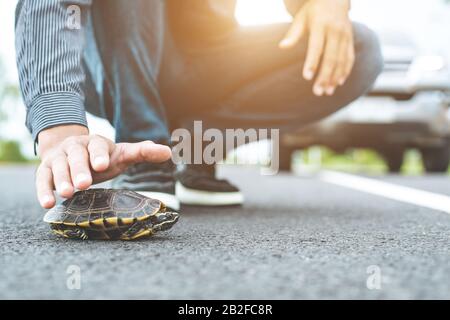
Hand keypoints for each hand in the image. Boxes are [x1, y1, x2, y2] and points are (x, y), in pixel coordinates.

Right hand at [36, 125, 171, 208]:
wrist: (68, 150)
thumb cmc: (101, 157)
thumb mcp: (122, 154)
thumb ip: (142, 153)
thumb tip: (168, 152)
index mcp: (96, 142)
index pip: (98, 146)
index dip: (99, 154)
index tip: (103, 165)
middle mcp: (75, 148)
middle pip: (76, 156)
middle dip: (79, 169)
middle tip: (84, 184)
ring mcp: (58, 158)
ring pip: (58, 167)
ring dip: (62, 180)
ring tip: (68, 193)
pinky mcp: (45, 170)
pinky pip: (42, 179)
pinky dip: (43, 191)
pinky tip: (48, 203)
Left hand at [279, 0, 353, 95]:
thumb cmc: (312, 12)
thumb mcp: (301, 19)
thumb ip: (293, 34)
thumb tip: (282, 47)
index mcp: (321, 25)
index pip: (316, 47)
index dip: (312, 62)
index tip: (307, 77)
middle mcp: (336, 31)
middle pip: (331, 57)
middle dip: (325, 76)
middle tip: (318, 92)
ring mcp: (345, 36)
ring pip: (342, 60)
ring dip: (335, 77)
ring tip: (327, 92)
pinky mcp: (350, 40)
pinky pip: (350, 58)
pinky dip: (345, 71)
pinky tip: (338, 83)